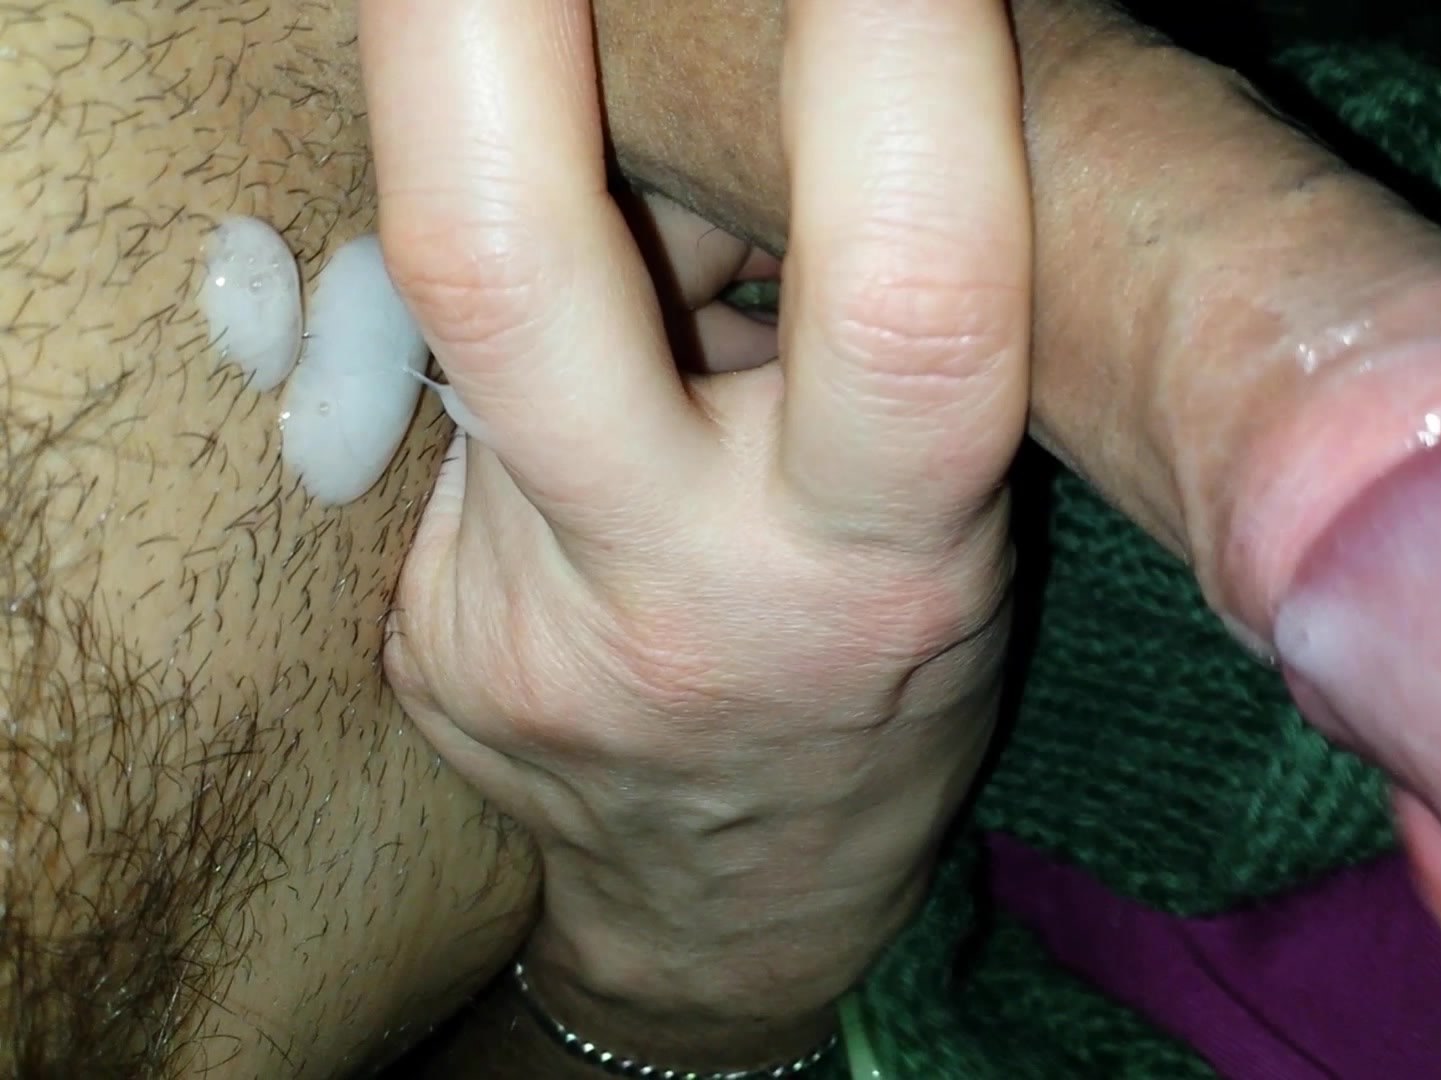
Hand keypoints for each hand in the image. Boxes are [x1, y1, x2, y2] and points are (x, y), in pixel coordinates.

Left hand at [360, 0, 1030, 1068]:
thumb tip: (727, 102)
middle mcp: (679, 596)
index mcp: (878, 562)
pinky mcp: (418, 640)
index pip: (900, 301)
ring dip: (537, 204)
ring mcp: (511, 626)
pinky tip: (589, 425)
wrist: (743, 896)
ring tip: (654, 293)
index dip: (892, 83)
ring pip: (454, 304)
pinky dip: (520, 352)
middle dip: (468, 32)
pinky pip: (439, 403)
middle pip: (505, 269)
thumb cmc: (887, 678)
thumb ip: (843, 324)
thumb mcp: (941, 518)